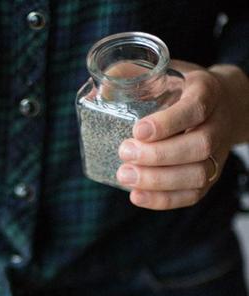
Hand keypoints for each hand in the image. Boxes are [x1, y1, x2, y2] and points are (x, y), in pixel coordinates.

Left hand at [116, 61, 248, 209]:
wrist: (219, 106)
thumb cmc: (181, 90)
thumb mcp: (163, 73)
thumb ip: (132, 76)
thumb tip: (100, 91)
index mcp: (207, 92)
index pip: (195, 108)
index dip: (168, 123)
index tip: (138, 131)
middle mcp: (218, 124)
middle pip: (199, 145)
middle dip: (159, 155)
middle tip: (124, 153)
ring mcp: (217, 154)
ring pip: (197, 175)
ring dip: (158, 181)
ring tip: (124, 175)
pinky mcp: (210, 178)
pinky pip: (191, 195)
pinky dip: (163, 199)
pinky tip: (136, 195)